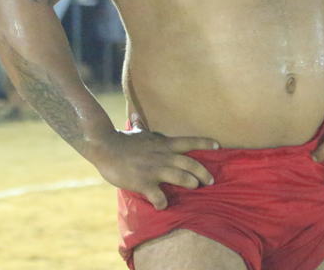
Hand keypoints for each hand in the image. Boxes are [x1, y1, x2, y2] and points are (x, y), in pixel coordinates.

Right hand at [88, 128, 218, 209]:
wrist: (105, 147)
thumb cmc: (121, 141)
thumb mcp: (136, 133)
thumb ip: (141, 127)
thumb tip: (135, 116)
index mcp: (164, 144)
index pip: (189, 142)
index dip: (205, 143)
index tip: (218, 146)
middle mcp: (163, 156)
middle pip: (191, 164)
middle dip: (203, 173)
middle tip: (210, 181)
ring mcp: (154, 169)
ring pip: (181, 178)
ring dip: (190, 183)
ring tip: (194, 187)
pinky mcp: (143, 182)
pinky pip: (158, 196)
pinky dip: (163, 202)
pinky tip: (163, 205)